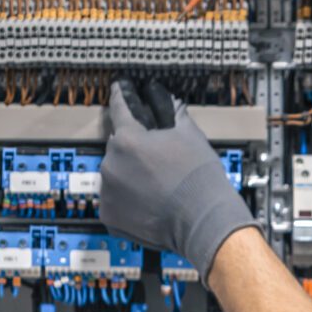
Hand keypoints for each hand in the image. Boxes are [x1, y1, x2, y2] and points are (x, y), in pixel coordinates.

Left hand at [99, 80, 256, 282]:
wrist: (203, 222)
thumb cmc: (199, 180)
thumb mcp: (191, 135)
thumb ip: (172, 113)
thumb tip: (169, 103)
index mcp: (128, 139)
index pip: (119, 108)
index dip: (120, 96)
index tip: (118, 90)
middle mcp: (111, 163)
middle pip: (117, 147)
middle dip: (133, 149)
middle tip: (156, 161)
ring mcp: (108, 192)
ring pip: (115, 174)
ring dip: (128, 176)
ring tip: (154, 186)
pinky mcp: (109, 215)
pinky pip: (113, 201)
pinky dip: (126, 201)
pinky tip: (147, 203)